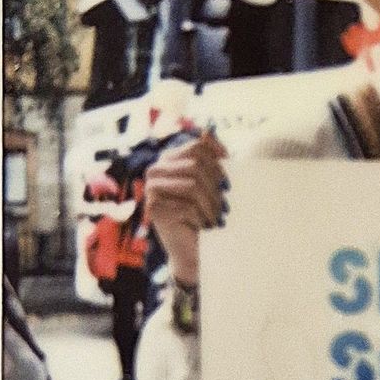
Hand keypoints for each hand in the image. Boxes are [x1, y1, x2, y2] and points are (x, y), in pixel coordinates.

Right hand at [144, 131, 227, 286]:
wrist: (195, 249)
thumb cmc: (207, 213)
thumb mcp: (214, 182)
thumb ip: (212, 156)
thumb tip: (208, 131)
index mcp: (169, 159)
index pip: (198, 147)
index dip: (219, 164)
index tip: (228, 185)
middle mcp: (156, 169)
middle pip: (196, 165)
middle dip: (216, 189)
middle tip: (224, 208)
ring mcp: (151, 188)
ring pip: (192, 185)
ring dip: (211, 205)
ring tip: (216, 218)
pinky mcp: (152, 208)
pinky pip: (186, 206)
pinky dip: (201, 218)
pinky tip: (203, 227)